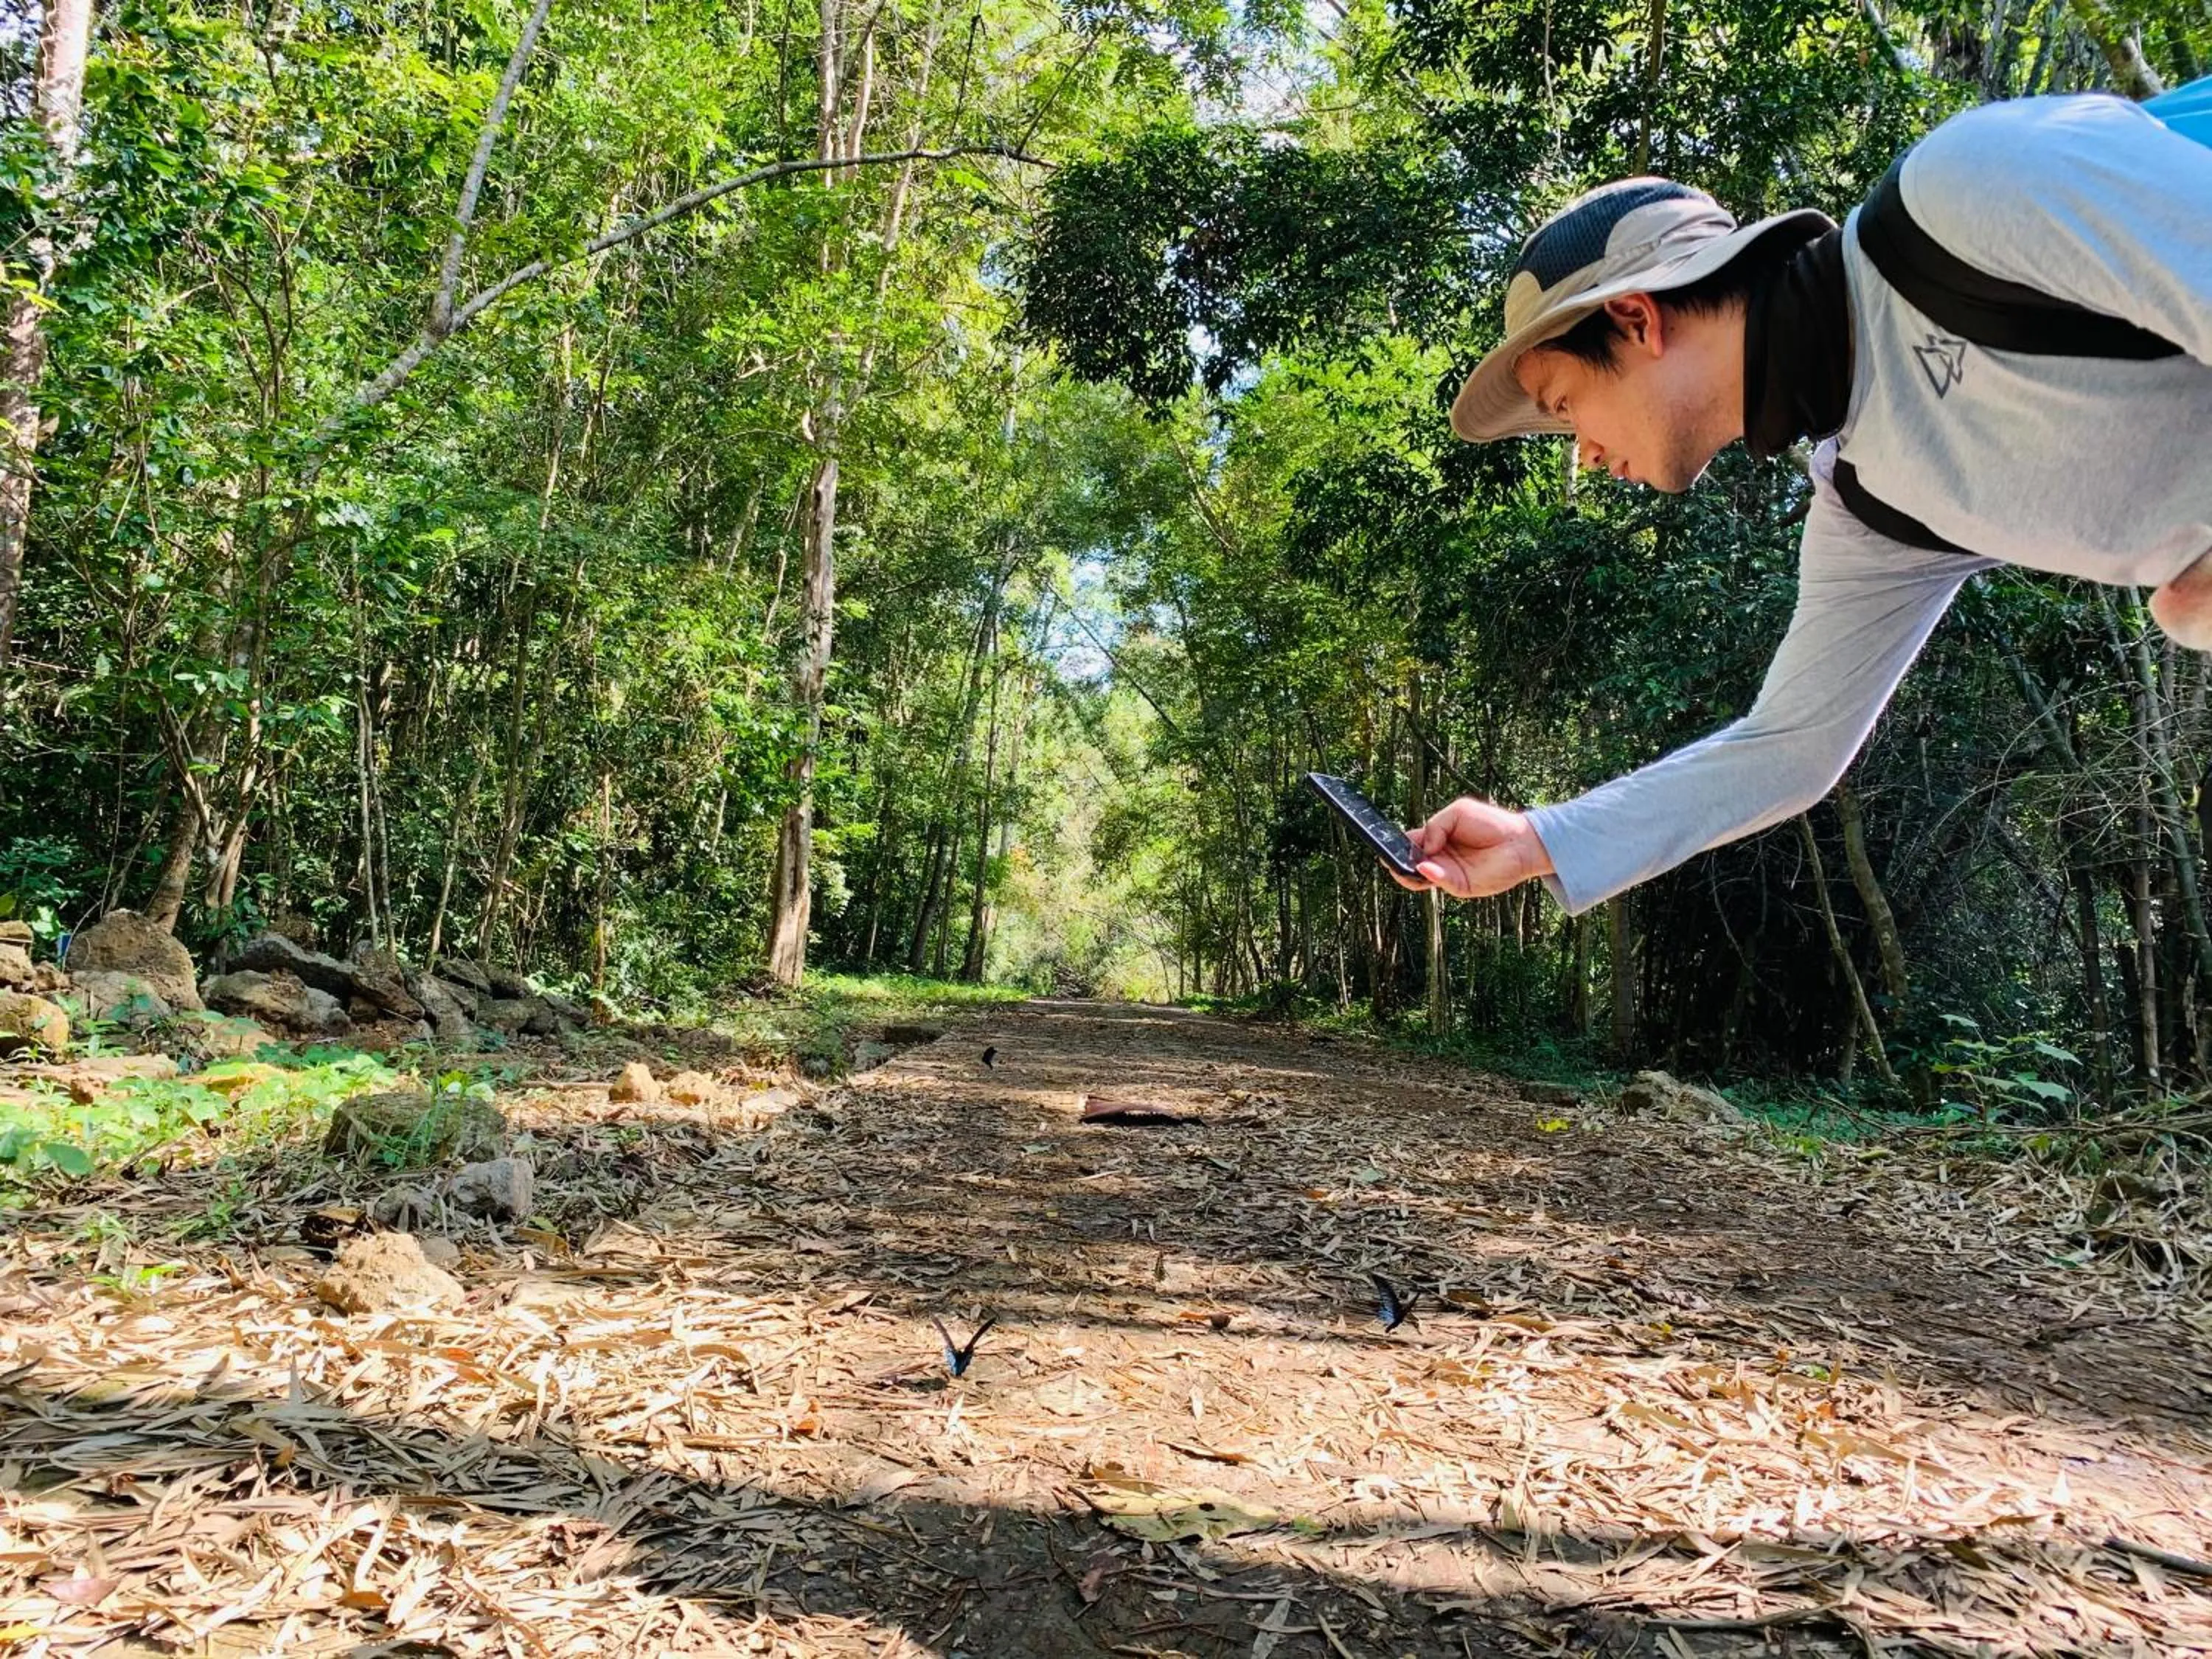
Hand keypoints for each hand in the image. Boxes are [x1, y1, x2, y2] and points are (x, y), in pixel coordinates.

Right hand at [1392, 796, 1554, 898]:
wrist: (1519, 840)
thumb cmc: (1491, 823)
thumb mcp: (1458, 812)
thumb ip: (1435, 826)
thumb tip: (1425, 849)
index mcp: (1436, 840)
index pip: (1410, 844)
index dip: (1397, 844)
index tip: (1384, 842)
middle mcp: (1439, 858)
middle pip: (1410, 863)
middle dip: (1397, 860)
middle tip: (1388, 855)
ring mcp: (1448, 873)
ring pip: (1420, 878)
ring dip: (1408, 872)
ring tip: (1401, 865)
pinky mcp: (1461, 885)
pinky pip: (1441, 882)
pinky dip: (1432, 876)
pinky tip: (1426, 867)